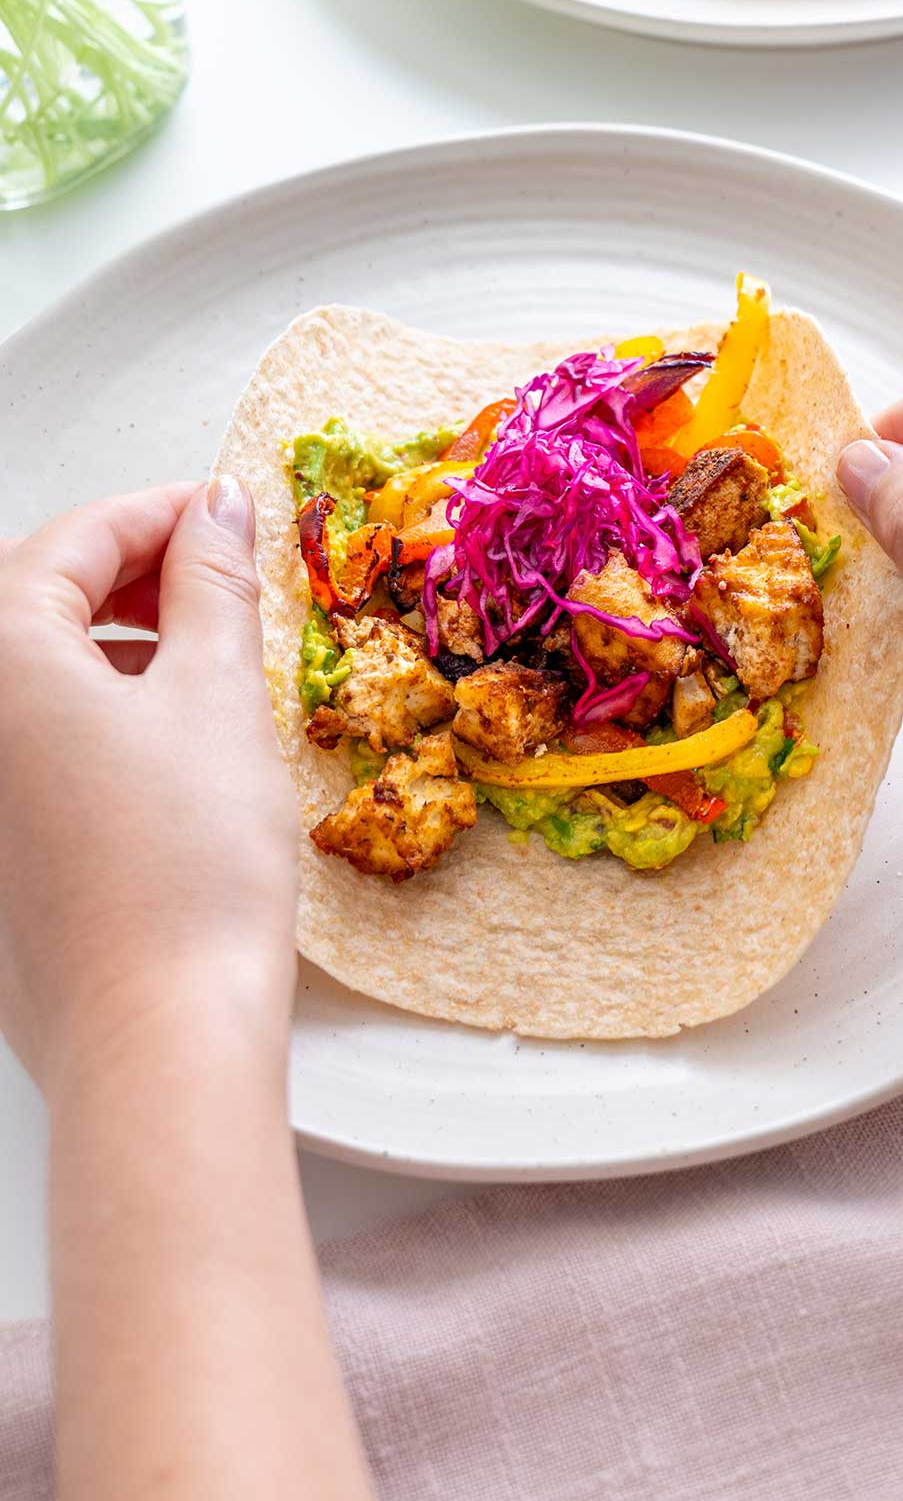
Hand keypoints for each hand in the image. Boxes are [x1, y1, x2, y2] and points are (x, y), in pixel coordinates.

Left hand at [0, 480, 297, 1091]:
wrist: (157, 1038)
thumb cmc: (191, 862)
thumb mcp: (220, 696)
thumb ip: (215, 583)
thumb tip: (220, 507)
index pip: (74, 541)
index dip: (162, 513)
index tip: (232, 512)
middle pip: (35, 600)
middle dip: (130, 575)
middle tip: (218, 580)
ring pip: (30, 672)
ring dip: (110, 642)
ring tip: (201, 660)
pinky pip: (26, 739)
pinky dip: (87, 710)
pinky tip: (160, 741)